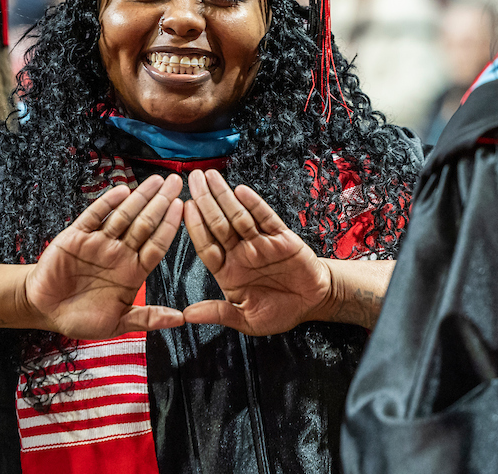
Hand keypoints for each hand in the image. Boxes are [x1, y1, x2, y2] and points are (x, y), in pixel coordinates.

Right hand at [24, 173, 184, 338]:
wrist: (44, 309)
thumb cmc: (81, 317)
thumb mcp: (118, 323)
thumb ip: (147, 318)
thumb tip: (180, 319)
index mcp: (133, 271)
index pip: (156, 244)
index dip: (169, 227)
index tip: (182, 209)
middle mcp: (119, 253)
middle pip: (145, 224)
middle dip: (160, 203)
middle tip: (176, 183)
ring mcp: (99, 242)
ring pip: (124, 216)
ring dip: (140, 197)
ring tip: (155, 181)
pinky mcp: (77, 236)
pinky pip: (95, 216)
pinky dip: (107, 203)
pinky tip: (122, 190)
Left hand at [182, 169, 332, 335]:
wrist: (313, 302)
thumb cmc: (279, 310)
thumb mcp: (246, 319)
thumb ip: (219, 313)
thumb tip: (187, 316)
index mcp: (227, 270)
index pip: (207, 245)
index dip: (195, 226)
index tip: (184, 208)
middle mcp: (241, 252)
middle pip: (218, 223)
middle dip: (205, 201)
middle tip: (194, 179)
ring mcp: (260, 242)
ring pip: (238, 216)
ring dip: (224, 195)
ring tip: (211, 177)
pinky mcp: (281, 237)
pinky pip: (265, 218)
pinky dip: (254, 204)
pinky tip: (241, 191)